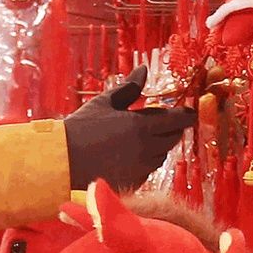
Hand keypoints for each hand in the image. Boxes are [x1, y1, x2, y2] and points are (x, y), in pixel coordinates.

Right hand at [61, 66, 197, 190]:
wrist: (63, 162)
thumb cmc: (81, 129)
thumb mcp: (105, 103)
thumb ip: (129, 88)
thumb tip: (143, 69)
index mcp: (142, 126)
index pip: (177, 120)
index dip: (186, 116)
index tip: (189, 113)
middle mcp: (146, 148)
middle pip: (172, 138)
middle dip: (171, 129)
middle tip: (161, 123)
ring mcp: (141, 168)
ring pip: (161, 155)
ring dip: (158, 146)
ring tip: (140, 139)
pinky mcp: (133, 182)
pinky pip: (148, 170)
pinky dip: (145, 162)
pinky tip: (128, 156)